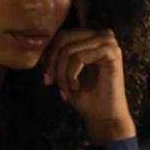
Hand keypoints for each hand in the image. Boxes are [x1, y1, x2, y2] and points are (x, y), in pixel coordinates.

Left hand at [42, 0, 134, 143]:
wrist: (103, 115)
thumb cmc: (85, 94)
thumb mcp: (63, 70)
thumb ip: (54, 54)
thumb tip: (37, 44)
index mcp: (91, 35)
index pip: (61, 35)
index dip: (49, 56)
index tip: (46, 79)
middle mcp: (101, 34)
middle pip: (63, 39)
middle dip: (53, 64)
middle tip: (51, 83)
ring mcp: (108, 42)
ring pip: (70, 50)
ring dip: (63, 73)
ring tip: (66, 90)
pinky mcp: (112, 53)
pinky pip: (80, 58)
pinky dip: (72, 74)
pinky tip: (76, 87)